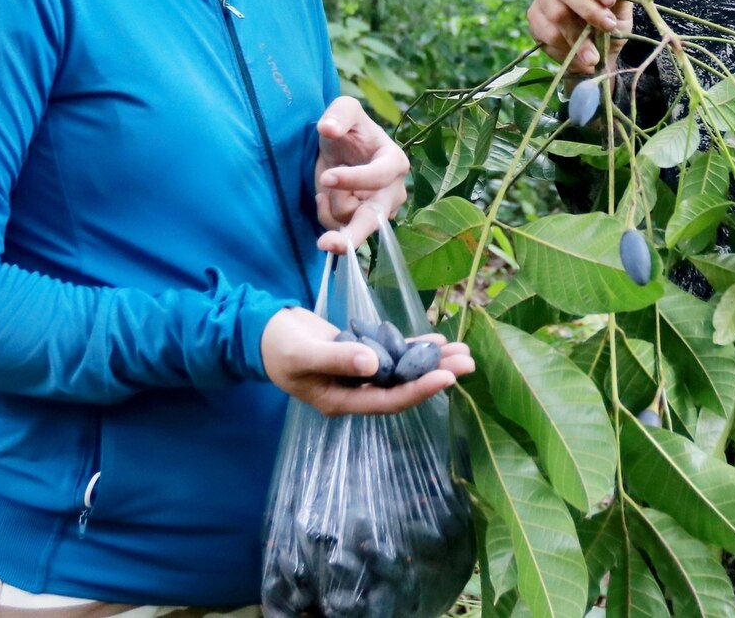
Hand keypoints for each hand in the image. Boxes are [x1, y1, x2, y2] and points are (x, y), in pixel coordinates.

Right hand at [260, 307, 474, 415]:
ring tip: (464, 351)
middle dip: (436, 375)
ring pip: (403, 371)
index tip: (446, 378)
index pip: (388, 401)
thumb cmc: (279, 347)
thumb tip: (373, 364)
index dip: (418, 391)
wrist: (264, 332)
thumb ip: (336, 359)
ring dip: (432, 362)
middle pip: (403, 387)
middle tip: (469, 363)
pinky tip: (437, 341)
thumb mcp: (303, 354)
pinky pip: (394, 354)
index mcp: (342, 401)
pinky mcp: (362, 355)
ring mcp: (360, 374)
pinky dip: (414, 348)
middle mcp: (356, 392)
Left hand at [314, 96, 407, 245]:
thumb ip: (339, 114)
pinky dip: (326, 215)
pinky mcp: (363, 225)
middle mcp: (393, 192)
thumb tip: (328, 128)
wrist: (342, 151)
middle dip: (354, 234)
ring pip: (350, 223)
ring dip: (330, 205)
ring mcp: (380, 212)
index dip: (354, 179)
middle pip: (375, 218)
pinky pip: (339, 229)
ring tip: (327, 181)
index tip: (328, 177)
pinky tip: (325, 197)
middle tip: (327, 244)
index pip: (379, 176)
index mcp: (395, 162)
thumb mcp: (344, 110)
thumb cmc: (348, 129)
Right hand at [527, 0, 639, 74]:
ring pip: (556, 13)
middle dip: (588, 10)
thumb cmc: (610, 25)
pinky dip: (564, 47)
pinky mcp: (534, 19)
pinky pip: (546, 32)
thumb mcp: (623, 12)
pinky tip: (578, 57)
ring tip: (593, 56)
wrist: (597, 55)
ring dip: (577, 37)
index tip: (609, 1)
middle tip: (608, 27)